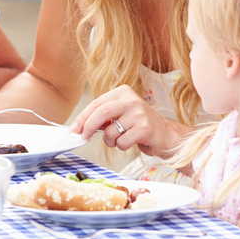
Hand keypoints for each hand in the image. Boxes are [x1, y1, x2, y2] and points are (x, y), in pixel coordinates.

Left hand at [68, 85, 186, 156]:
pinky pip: (122, 142)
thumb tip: (79, 127)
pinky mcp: (145, 128)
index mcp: (123, 92)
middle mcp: (131, 100)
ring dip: (110, 141)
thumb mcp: (120, 115)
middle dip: (89, 126)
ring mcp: (140, 113)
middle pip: (101, 112)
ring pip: (111, 131)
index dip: (83, 117)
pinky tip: (131, 142)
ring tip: (120, 139)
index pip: (97, 103)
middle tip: (84, 137)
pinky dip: (122, 146)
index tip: (74, 129)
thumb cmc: (138, 126)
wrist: (166, 135)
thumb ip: (102, 117)